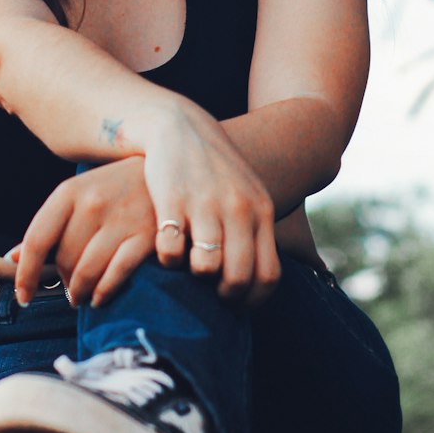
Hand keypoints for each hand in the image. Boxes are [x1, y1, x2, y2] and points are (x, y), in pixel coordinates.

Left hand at [12, 157, 156, 306]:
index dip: (26, 274)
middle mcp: (93, 204)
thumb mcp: (77, 196)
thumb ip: (47, 227)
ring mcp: (122, 219)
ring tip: (81, 297)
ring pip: (87, 271)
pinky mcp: (148, 236)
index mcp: (69, 192)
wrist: (164, 169)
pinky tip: (100, 297)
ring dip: (80, 292)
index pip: (37, 240)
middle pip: (64, 259)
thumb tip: (12, 258)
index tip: (23, 297)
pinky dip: (104, 292)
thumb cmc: (113, 188)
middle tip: (68, 289)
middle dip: (62, 281)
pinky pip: (116, 274)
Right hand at [142, 100, 280, 304]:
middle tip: (209, 294)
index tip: (237, 305)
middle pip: (238, 276)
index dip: (253, 299)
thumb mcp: (246, 195)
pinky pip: (171, 250)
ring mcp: (205, 204)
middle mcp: (237, 209)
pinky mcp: (171, 201)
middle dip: (223, 295)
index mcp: (260, 210)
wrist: (180, 127)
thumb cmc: (214, 171)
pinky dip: (168, 259)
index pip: (268, 273)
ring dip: (195, 277)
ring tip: (188, 271)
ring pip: (206, 267)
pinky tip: (165, 250)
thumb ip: (255, 231)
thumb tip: (259, 281)